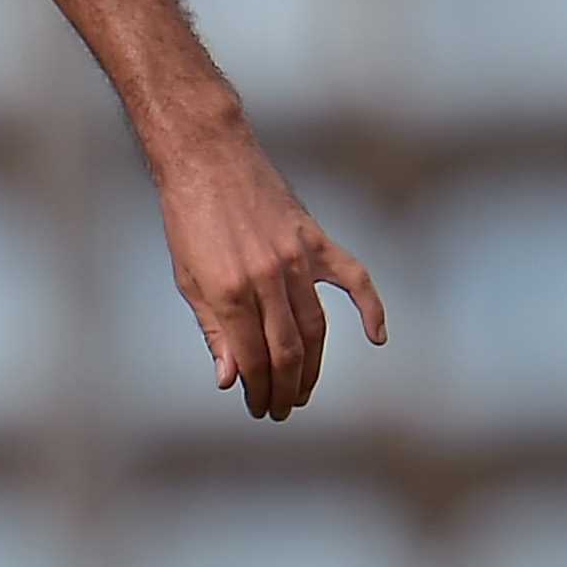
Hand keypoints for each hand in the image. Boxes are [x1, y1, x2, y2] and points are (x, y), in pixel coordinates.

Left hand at [154, 133, 386, 422]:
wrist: (208, 157)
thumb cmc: (190, 217)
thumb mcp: (189, 279)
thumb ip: (213, 330)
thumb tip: (229, 379)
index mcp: (229, 291)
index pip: (252, 359)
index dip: (257, 390)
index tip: (258, 406)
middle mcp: (266, 279)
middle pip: (287, 352)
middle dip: (285, 389)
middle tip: (281, 409)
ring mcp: (296, 259)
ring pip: (316, 328)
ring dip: (313, 367)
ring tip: (305, 391)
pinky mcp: (315, 239)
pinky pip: (354, 279)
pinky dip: (371, 309)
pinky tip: (377, 336)